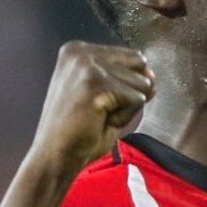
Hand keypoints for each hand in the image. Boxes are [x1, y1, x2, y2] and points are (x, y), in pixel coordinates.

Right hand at [26, 41, 154, 179]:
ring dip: (125, 108)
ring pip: (141, 83)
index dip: (125, 86)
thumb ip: (129, 81)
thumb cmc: (78, 132)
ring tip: (96, 117)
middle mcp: (80, 51)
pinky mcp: (96, 83)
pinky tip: (97, 122)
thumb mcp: (106, 97)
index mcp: (77, 50)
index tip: (95, 102)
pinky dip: (123, 118)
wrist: (54, 157)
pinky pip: (137, 99)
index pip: (132, 57)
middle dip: (129, 93)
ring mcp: (87, 65)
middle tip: (98, 111)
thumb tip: (152, 76)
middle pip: (140, 65)